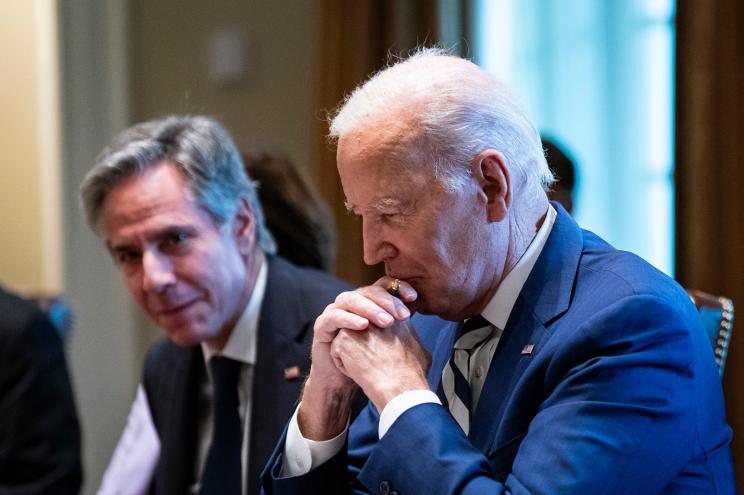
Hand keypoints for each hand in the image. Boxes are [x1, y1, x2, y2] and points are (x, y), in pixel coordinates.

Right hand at [298, 278, 416, 438]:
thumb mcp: (388, 340)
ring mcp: (335, 311)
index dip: (399, 288)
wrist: (343, 381)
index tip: (415, 298)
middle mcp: (351, 303)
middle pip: (369, 291)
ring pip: (351, 299)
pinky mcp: (322, 326)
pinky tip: (363, 326)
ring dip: (370, 309)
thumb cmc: (368, 360)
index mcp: (368, 302)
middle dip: (387, 301)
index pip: (384, 286)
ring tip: (386, 322)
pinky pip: (334, 316)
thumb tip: (422, 310)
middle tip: (402, 315)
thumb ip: (401, 324)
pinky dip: (349, 319)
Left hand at [331, 317, 430, 411]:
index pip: (377, 322)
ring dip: (352, 353)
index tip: (382, 354)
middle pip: (361, 328)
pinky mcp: (344, 338)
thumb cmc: (411, 375)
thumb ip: (411, 339)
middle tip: (371, 362)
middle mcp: (375, 316)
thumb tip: (410, 342)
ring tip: (366, 368)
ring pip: (348, 338)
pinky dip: (344, 364)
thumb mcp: (420, 350)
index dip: (376, 340)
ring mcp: (359, 325)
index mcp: (395, 317)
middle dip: (362, 344)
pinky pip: (337, 350)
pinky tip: (358, 372)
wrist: (399, 386)